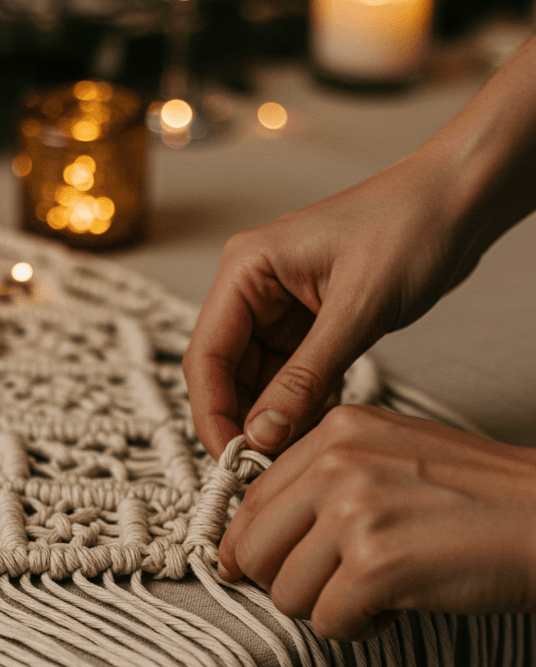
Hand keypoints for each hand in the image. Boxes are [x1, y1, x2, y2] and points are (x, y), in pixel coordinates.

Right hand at [183, 147, 481, 460]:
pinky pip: (291, 377)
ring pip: (258, 381)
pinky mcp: (310, 324)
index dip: (212, 414)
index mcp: (246, 269)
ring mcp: (281, 308)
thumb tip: (264, 433)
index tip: (231, 460)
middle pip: (225, 374)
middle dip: (244, 421)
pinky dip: (303, 405)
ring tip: (300, 448)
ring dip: (275, 418)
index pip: (206, 356)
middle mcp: (254, 289)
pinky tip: (322, 422)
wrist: (460, 199)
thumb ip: (305, 378)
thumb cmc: (412, 223)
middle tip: (264, 467)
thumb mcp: (356, 309)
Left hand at [217, 405, 535, 641]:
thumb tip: (242, 546)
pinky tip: (397, 605)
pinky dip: (361, 627)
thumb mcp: (391, 458)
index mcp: (336, 432)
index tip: (274, 568)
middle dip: (289, 581)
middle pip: (255, 549)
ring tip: (379, 588)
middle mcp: (336, 462)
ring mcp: (353, 511)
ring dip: (329, 606)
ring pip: (287, 592)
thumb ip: (321, 484)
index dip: (256, 547)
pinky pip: (328, 621)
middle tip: (337, 584)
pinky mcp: (374, 564)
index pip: (251, 501)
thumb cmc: (477, 499)